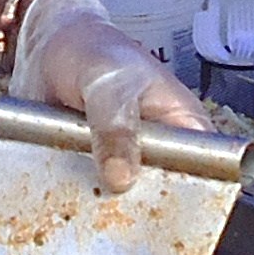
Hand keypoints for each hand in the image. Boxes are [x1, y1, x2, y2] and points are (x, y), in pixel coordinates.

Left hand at [9, 0, 213, 190]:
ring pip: (124, 202)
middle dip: (135, 207)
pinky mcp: (94, 171)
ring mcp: (126, 164)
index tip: (155, 209)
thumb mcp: (109, 83)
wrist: (47, 45)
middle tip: (108, 207)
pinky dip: (73, 199)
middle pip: (163, 196)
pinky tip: (58, 199)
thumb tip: (122, 176)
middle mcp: (160, 151)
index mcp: (184, 125)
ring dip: (99, 205)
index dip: (186, 196)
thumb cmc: (93, 50)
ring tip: (78, 204)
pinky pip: (90, 196)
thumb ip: (116, 125)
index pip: (205, 173)